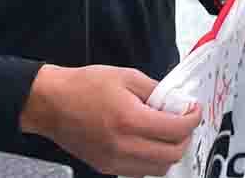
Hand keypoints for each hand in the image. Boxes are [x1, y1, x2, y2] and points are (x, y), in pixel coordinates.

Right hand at [19, 64, 198, 177]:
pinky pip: (140, 171)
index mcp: (129, 120)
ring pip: (158, 169)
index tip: (194, 110)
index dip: (192, 120)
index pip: (175, 130)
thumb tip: (177, 103)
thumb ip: (156, 91)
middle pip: (172, 155)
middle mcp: (123, 146)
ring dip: (170, 152)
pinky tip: (150, 142)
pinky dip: (152, 160)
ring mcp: (113, 161)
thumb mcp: (127, 76)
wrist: (51, 104)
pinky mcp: (105, 167)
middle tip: (184, 122)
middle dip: (185, 138)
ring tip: (169, 133)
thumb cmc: (86, 85)